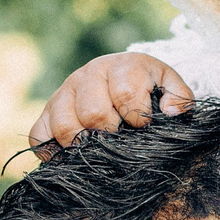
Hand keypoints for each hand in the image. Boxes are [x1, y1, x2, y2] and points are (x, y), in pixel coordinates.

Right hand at [30, 53, 193, 152]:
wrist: (123, 74)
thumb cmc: (149, 87)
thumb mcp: (170, 86)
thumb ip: (180, 98)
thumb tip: (172, 112)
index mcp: (122, 66)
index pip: (125, 94)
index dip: (137, 117)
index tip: (141, 125)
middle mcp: (89, 74)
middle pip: (93, 113)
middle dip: (111, 133)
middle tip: (120, 138)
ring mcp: (64, 92)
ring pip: (65, 126)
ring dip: (84, 144)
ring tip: (99, 148)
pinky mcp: (47, 111)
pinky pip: (39, 136)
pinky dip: (52, 151)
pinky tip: (72, 154)